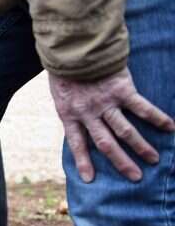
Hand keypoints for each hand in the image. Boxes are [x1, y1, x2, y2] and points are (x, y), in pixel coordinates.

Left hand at [49, 68, 173, 181]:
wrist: (73, 47)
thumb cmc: (65, 68)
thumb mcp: (60, 92)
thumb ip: (72, 107)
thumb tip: (81, 119)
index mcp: (69, 114)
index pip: (76, 143)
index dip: (83, 161)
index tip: (89, 179)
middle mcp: (87, 113)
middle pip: (106, 144)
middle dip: (121, 162)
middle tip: (135, 177)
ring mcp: (105, 102)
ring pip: (125, 131)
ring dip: (141, 147)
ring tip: (154, 159)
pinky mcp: (122, 90)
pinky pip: (142, 108)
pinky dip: (157, 118)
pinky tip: (171, 127)